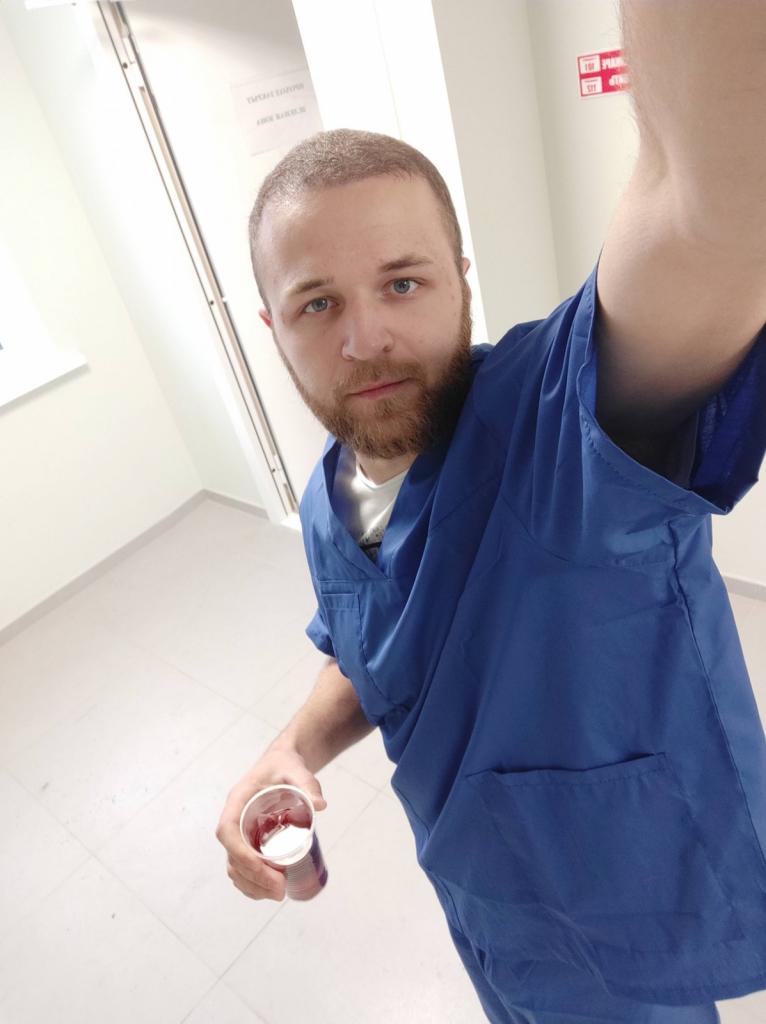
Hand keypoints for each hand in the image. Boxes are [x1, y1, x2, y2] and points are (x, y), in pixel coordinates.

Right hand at [215, 746, 326, 900]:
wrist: (282, 762)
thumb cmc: (285, 764)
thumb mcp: (296, 769)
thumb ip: (307, 783)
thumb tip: (320, 805)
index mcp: (238, 800)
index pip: (227, 831)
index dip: (240, 854)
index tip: (262, 868)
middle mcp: (234, 819)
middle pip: (232, 856)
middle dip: (253, 877)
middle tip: (281, 889)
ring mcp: (239, 832)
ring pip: (235, 867)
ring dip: (252, 886)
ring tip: (279, 893)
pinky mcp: (248, 841)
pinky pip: (242, 868)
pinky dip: (252, 884)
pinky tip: (269, 891)